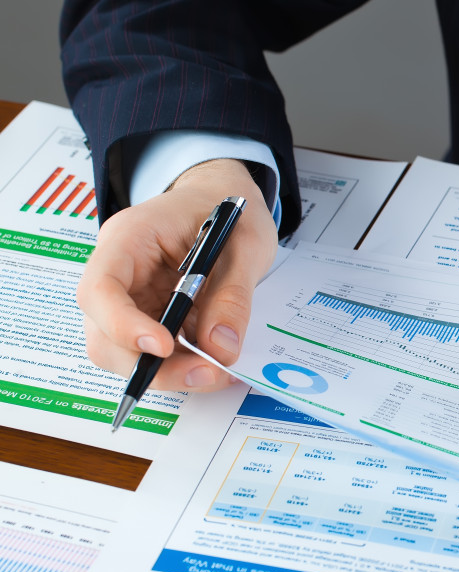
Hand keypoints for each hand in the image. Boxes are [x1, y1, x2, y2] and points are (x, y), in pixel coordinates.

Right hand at [77, 159, 277, 391]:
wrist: (225, 198)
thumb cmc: (228, 210)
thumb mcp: (245, 244)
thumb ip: (232, 295)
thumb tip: (220, 346)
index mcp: (129, 238)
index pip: (100, 289)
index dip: (124, 325)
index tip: (164, 347)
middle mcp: (118, 272)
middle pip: (105, 334)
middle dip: (153, 365)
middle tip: (206, 373)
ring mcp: (130, 298)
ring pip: (125, 352)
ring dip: (169, 371)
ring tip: (216, 371)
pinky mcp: (148, 316)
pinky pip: (152, 352)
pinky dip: (180, 365)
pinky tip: (212, 363)